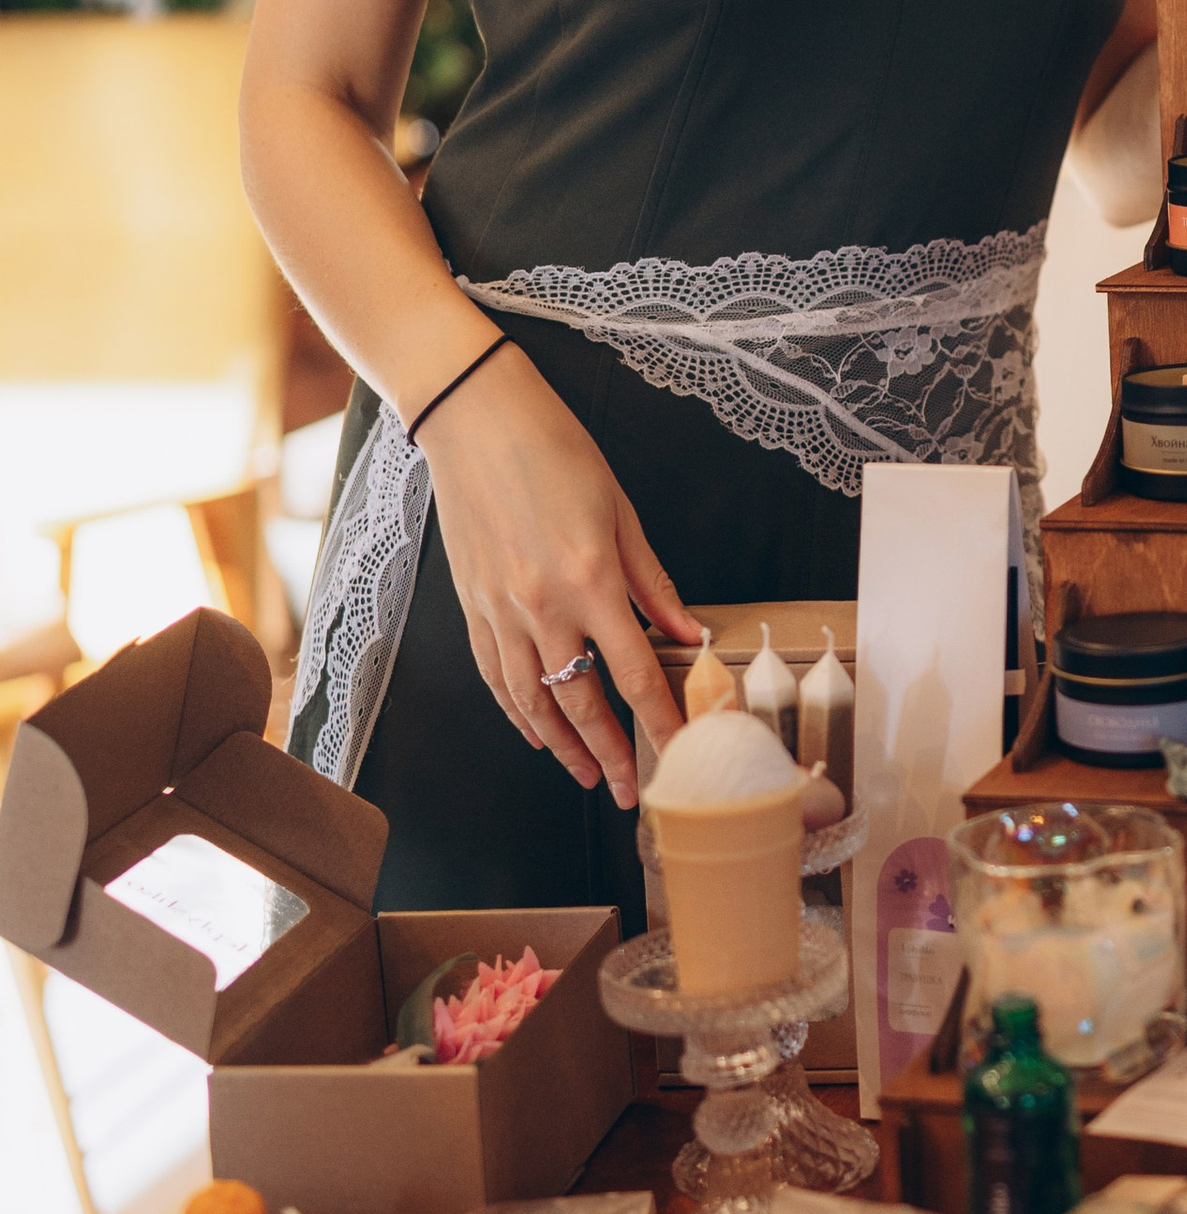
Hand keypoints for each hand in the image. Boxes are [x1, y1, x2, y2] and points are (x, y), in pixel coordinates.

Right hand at [417, 345, 692, 804]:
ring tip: (589, 775)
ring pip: (531, 700)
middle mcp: (541, 606)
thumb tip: (689, 636)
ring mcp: (498, 610)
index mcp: (590, 580)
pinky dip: (517, 711)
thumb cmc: (556, 453)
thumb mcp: (622, 513)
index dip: (661, 721)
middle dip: (611, 753)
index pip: (633, 674)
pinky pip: (496, 675)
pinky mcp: (470, 605)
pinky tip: (536, 732)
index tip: (682, 753)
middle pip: (581, 702)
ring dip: (562, 746)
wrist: (475, 420)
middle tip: (633, 793)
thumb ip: (654, 584)